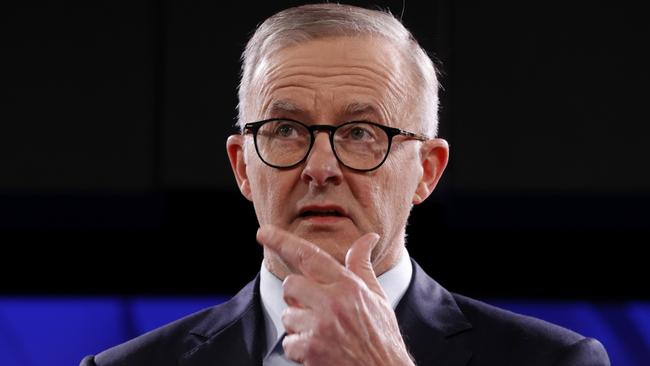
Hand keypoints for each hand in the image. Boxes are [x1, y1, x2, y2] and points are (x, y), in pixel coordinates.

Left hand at [256, 225, 413, 365]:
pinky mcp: (311, 349)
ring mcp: (320, 326)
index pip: (309, 256)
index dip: (282, 241)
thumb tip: (368, 238)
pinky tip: (318, 349)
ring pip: (287, 315)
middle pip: (290, 284)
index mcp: (348, 286)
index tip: (263, 233)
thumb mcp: (376, 296)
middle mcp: (333, 302)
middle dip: (296, 297)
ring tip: (322, 333)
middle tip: (314, 309)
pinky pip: (288, 342)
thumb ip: (362, 266)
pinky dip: (299, 349)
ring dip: (299, 326)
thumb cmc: (381, 336)